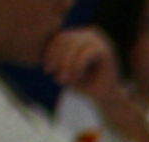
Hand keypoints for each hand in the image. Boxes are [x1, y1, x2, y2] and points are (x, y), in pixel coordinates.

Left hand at [46, 27, 148, 141]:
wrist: (107, 99)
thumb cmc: (85, 85)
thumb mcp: (65, 70)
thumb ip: (56, 57)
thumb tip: (41, 50)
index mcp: (80, 36)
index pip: (59, 38)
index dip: (49, 53)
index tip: (46, 70)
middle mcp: (90, 34)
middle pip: (65, 40)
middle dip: (56, 59)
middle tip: (53, 76)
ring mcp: (99, 41)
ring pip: (74, 46)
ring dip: (66, 64)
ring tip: (63, 80)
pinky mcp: (105, 51)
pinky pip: (85, 54)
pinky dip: (77, 67)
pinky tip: (74, 79)